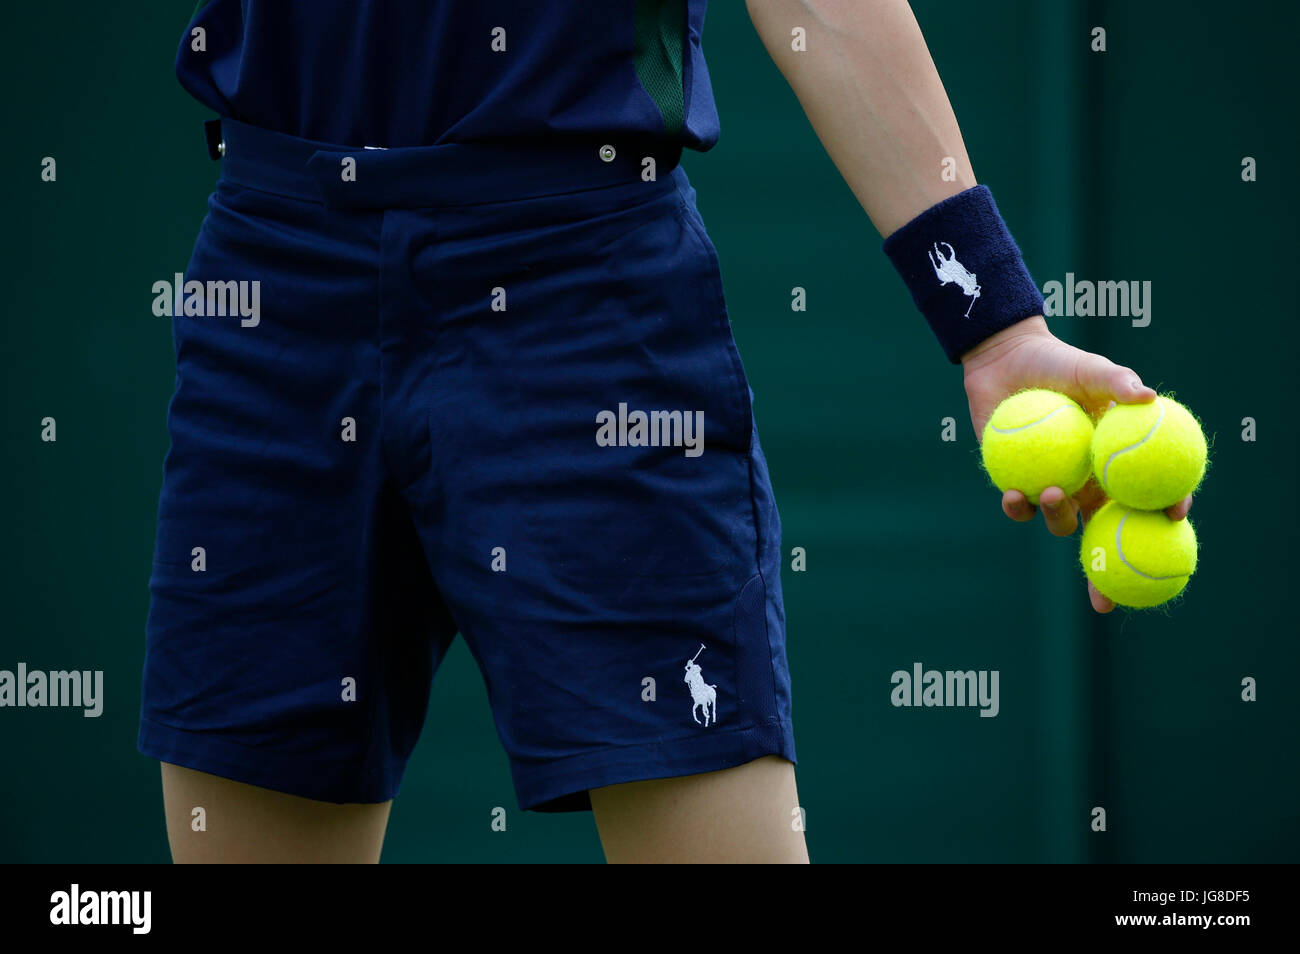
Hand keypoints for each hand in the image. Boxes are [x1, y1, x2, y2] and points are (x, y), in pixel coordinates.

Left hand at [961, 316, 1192, 613]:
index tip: (1174, 518)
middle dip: (1111, 571)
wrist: (1007, 360)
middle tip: (1108, 595)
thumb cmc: (1058, 363)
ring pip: (1061, 520)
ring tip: (1055, 493)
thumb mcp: (1090, 368)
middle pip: (1108, 531)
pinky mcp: (1015, 481)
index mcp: (1115, 461)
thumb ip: (1116, 382)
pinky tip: (1016, 496)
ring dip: (1060, 517)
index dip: (1166, 509)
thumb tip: (1146, 395)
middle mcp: (1087, 480)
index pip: (1149, 492)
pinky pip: (1019, 506)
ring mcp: (1053, 483)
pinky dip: (1018, 505)